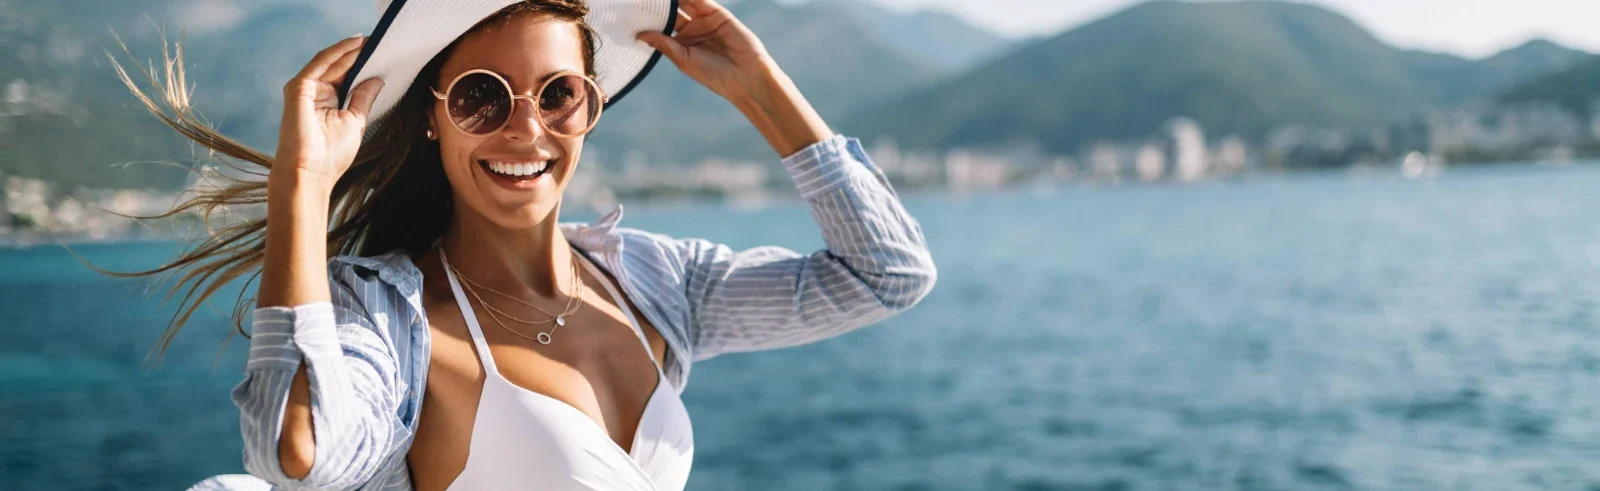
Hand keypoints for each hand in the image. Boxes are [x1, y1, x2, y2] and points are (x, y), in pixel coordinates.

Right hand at [273, 35, 383, 187]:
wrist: (310, 173)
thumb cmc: (331, 154)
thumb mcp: (356, 120)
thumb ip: (363, 97)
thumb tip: (377, 78)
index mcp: (328, 101)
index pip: (346, 76)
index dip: (363, 64)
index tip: (383, 53)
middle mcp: (315, 93)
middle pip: (339, 67)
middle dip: (359, 53)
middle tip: (380, 41)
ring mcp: (305, 89)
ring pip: (330, 62)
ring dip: (350, 49)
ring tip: (372, 40)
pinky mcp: (298, 88)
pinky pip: (321, 64)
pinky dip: (338, 52)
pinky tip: (354, 44)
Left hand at [636, 0, 774, 104]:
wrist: (745, 77)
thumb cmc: (713, 75)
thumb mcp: (683, 59)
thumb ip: (663, 43)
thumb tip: (638, 34)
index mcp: (681, 42)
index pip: (661, 23)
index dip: (648, 15)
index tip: (631, 8)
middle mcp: (692, 28)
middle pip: (671, 9)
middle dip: (659, 2)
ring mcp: (705, 19)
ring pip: (684, 1)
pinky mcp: (718, 13)